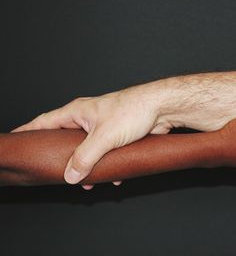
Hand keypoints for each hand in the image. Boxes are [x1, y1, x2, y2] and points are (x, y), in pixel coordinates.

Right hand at [12, 82, 172, 188]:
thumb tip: (70, 175)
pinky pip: (106, 153)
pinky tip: (113, 177)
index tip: (16, 142)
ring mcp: (102, 126)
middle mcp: (87, 118)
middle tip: (58, 174)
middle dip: (64, 159)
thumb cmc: (134, 110)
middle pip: (66, 140)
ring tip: (89, 182)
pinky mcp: (117, 134)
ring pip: (88, 150)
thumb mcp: (104, 137)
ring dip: (88, 166)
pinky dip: (106, 165)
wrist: (162, 107)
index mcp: (77, 112)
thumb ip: (85, 157)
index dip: (28, 132)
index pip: (44, 122)